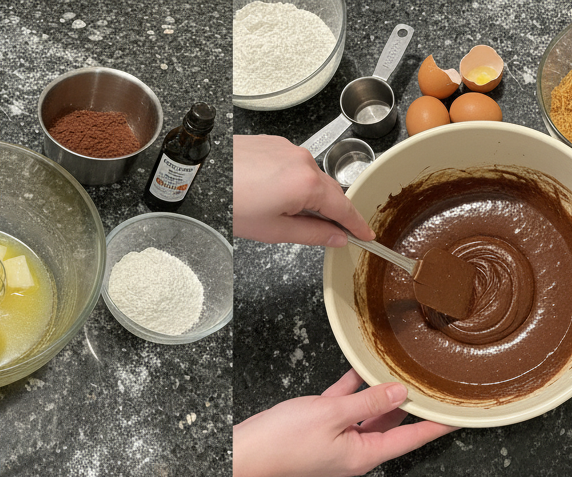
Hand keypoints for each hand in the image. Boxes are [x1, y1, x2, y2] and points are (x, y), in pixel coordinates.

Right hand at [232, 369, 457, 476]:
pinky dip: (352, 391)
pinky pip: (343, 408)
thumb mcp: (332, 415)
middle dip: (412, 405)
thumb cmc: (283, 443)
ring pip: (368, 415)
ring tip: (402, 372)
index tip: (460, 416)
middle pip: (392, 426)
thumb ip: (369, 402)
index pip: (411, 438)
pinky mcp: (318, 431)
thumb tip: (401, 392)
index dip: (437, 425)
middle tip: (435, 385)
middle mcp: (354, 451)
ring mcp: (336, 442)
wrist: (243, 456)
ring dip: (382, 394)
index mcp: (364, 454)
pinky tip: (359, 371)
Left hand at [233, 134, 374, 245]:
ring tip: (285, 216)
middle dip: (332, 213)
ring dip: (308, 198)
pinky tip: (275, 197)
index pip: (344, 207)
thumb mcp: (275, 230)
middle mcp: (303, 160)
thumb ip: (313, 235)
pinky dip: (293, 183)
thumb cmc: (232, 203)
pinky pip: (294, 166)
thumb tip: (336, 238)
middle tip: (330, 234)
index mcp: (307, 183)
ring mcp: (288, 148)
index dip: (357, 224)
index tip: (366, 235)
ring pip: (311, 178)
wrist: (205, 176)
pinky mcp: (273, 144)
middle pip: (329, 191)